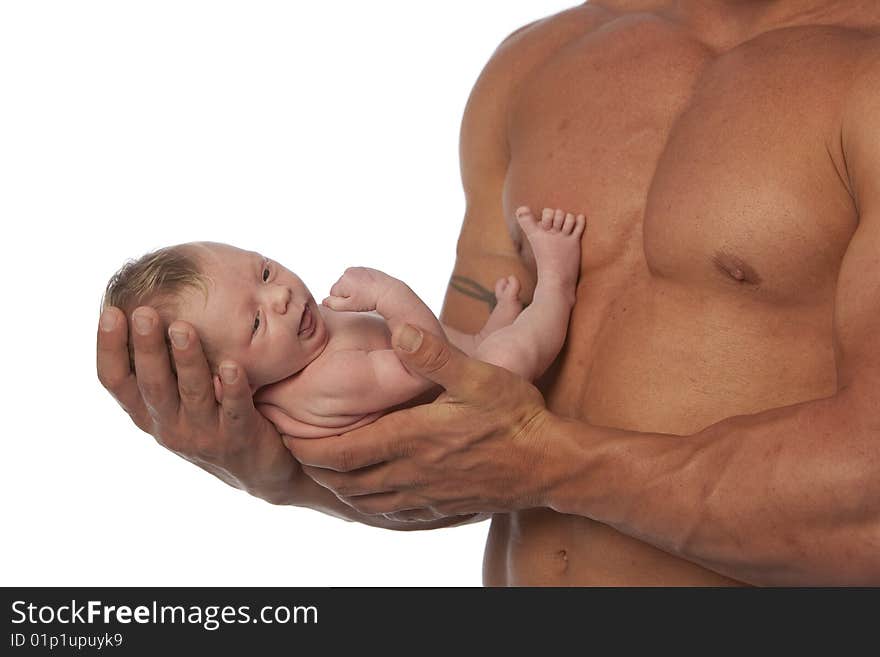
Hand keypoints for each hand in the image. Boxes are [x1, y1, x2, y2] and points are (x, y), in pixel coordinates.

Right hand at [96, 306, 301, 503]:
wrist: (259, 469)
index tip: (111, 313)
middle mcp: (169, 426)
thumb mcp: (177, 399)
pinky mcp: (239, 439)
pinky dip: (233, 388)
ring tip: (182, 330)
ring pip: (193, 394)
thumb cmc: (213, 418)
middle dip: (147, 349)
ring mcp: (204, 435)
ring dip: (188, 360)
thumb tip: (142, 303)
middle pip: (152, 385)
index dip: (109, 349)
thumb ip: (162, 367)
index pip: (116, 382)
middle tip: (144, 313)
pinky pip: (236, 410)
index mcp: (148, 413)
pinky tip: (231, 366)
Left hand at [284, 324, 554, 519]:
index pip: (342, 450)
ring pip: (365, 500)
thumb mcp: (478, 375)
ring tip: (324, 471)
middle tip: (295, 451)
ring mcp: (425, 494)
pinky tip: (368, 496)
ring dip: (339, 487)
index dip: (309, 446)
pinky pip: (393, 514)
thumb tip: (397, 328)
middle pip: (345, 479)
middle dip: (316, 467)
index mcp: (410, 438)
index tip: (286, 435)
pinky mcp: (441, 506)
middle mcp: (410, 472)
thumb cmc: (514, 415)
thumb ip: (434, 354)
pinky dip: (370, 506)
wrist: (548, 464)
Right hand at [322, 266, 388, 311]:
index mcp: (342, 280)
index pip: (333, 293)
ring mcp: (357, 269)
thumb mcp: (349, 306)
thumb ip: (334, 304)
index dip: (342, 300)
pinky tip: (369, 288)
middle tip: (360, 298)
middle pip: (340, 286)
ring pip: (349, 282)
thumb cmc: (370, 300)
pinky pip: (358, 278)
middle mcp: (348, 272)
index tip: (353, 302)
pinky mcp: (365, 269)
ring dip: (354, 288)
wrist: (388, 292)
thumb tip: (324, 301)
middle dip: (347, 293)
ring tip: (365, 294)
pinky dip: (361, 283)